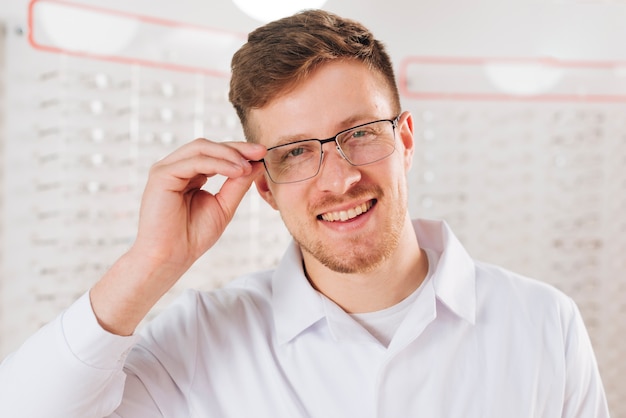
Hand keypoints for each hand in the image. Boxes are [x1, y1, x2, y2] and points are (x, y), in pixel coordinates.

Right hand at [134, 138, 265, 274]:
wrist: (171, 257)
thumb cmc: (193, 236)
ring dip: (228, 155)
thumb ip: (237, 184)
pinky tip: (236, 171)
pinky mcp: (161, 174)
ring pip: (201, 148)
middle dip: (236, 148)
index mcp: (189, 174)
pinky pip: (194, 162)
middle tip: (260, 152)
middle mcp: (176, 168)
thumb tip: (257, 164)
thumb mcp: (223, 206)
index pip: (215, 154)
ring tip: (248, 166)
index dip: (239, 151)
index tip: (262, 153)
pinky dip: (218, 164)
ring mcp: (166, 169)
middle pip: (208, 146)